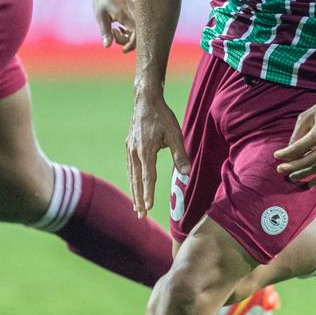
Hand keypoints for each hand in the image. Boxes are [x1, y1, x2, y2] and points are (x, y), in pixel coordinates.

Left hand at [93, 0, 136, 52]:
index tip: (122, 49)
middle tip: (114, 33)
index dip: (131, 45)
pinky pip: (138, 23)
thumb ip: (105, 31)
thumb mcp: (100, 14)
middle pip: (140, 35)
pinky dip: (130, 29)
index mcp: (127, 15)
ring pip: (139, 30)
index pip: (137, 36)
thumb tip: (107, 45)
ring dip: (128, 35)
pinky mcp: (138, 10)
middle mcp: (136, 13)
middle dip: (127, 41)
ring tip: (115, 29)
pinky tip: (120, 26)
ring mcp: (139, 11)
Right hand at [126, 91, 190, 217]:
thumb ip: (180, 154)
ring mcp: (130, 149)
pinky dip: (131, 179)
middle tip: (140, 215)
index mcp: (146, 151)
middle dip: (139, 198)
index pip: (147, 178)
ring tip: (136, 206)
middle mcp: (135, 152)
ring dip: (134, 191)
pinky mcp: (129, 145)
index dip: (148, 194)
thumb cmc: (162, 116)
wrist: (145, 100)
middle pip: (136, 180)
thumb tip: (186, 174)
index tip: (148, 208)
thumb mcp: (175, 134)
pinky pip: (129, 167)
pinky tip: (133, 184)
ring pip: (131, 175)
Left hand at [273, 94, 315, 184]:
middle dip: (292, 167)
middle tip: (280, 170)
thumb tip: (289, 151)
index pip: (298, 149)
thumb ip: (297, 135)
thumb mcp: (306, 116)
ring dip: (303, 175)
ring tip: (292, 177)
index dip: (286, 154)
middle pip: (307, 161)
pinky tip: (310, 183)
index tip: (276, 156)